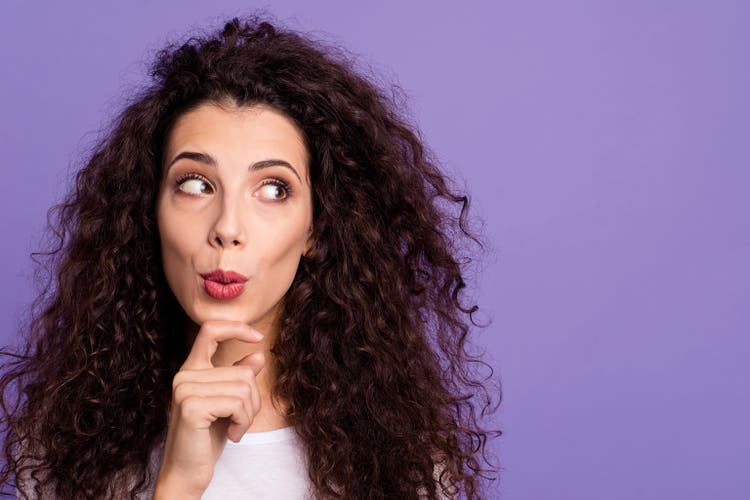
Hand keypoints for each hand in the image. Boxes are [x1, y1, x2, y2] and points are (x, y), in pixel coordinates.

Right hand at [154, 320, 265, 496]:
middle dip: (253, 400)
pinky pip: (237, 403)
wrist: (188, 472)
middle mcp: (185, 375)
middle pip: (243, 372)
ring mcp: (185, 389)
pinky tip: (232, 434)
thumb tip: (258, 355)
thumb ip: (239, 377)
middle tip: (240, 421)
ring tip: (234, 428)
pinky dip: (243, 422)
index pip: (210, 329)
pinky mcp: (191, 406)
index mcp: (192, 369)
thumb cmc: (208, 437)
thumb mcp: (229, 403)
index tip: (258, 337)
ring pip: (244, 387)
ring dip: (249, 414)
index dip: (236, 327)